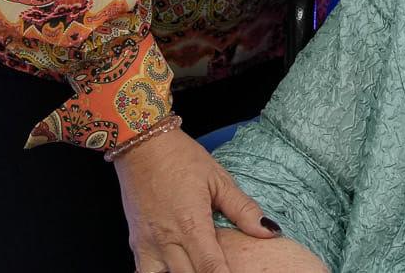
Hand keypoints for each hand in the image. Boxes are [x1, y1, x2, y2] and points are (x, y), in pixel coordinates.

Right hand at [113, 126, 276, 272]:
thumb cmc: (181, 158)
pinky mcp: (135, 244)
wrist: (142, 145)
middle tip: (224, 267)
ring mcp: (147, 245)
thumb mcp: (218, 179)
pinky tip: (177, 266)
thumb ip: (243, 209)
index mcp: (191, 224)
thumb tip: (269, 230)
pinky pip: (145, 272)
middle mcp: (166, 240)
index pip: (211, 268)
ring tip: (197, 265)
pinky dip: (162, 272)